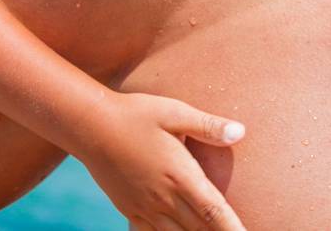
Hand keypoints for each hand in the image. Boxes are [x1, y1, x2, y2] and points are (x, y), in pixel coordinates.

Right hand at [72, 90, 247, 230]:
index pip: (214, 211)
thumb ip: (208, 126)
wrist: (90, 127)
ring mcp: (145, 207)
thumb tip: (240, 132)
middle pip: (199, 229)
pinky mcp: (130, 210)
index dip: (233, 228)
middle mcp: (164, 198)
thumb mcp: (175, 112)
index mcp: (180, 176)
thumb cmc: (137, 115)